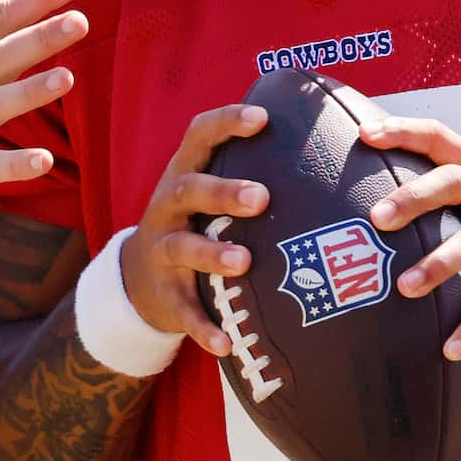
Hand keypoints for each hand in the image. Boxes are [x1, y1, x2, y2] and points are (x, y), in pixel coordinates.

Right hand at [121, 103, 270, 357]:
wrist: (136, 280)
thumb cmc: (194, 225)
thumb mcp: (206, 194)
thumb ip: (248, 169)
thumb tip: (324, 142)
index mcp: (183, 174)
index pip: (199, 136)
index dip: (226, 123)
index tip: (262, 118)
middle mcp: (167, 208)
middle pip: (188, 190)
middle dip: (223, 191)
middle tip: (263, 197)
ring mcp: (162, 252)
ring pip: (182, 247)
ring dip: (212, 254)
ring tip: (244, 261)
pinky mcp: (164, 295)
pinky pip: (183, 311)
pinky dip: (203, 327)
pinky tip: (227, 343)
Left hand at [359, 116, 460, 360]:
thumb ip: (452, 183)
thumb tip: (383, 190)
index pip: (441, 137)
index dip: (404, 132)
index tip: (367, 133)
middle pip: (453, 184)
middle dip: (414, 199)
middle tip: (378, 217)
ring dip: (437, 267)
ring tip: (406, 287)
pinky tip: (451, 348)